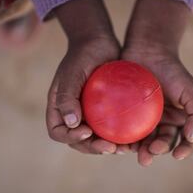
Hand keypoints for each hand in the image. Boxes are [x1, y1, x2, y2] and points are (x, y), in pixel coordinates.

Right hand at [46, 0, 129, 154]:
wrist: (99, 43)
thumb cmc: (82, 55)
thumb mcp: (72, 73)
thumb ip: (67, 96)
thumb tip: (71, 123)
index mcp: (59, 108)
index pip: (58, 132)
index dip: (71, 138)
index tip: (87, 133)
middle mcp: (73, 115)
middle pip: (78, 141)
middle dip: (93, 148)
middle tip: (110, 148)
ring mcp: (90, 114)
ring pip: (96, 139)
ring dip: (108, 147)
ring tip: (124, 149)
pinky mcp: (106, 112)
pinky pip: (112, 129)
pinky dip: (120, 136)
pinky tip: (134, 139)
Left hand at [122, 45, 192, 165]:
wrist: (148, 50)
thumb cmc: (172, 70)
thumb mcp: (190, 90)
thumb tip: (192, 137)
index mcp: (178, 121)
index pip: (185, 141)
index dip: (184, 150)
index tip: (177, 155)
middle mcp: (161, 123)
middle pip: (160, 143)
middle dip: (156, 151)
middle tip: (149, 153)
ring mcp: (142, 119)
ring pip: (141, 140)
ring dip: (138, 149)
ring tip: (132, 152)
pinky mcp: (125, 114)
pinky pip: (123, 130)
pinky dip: (121, 138)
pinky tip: (118, 142)